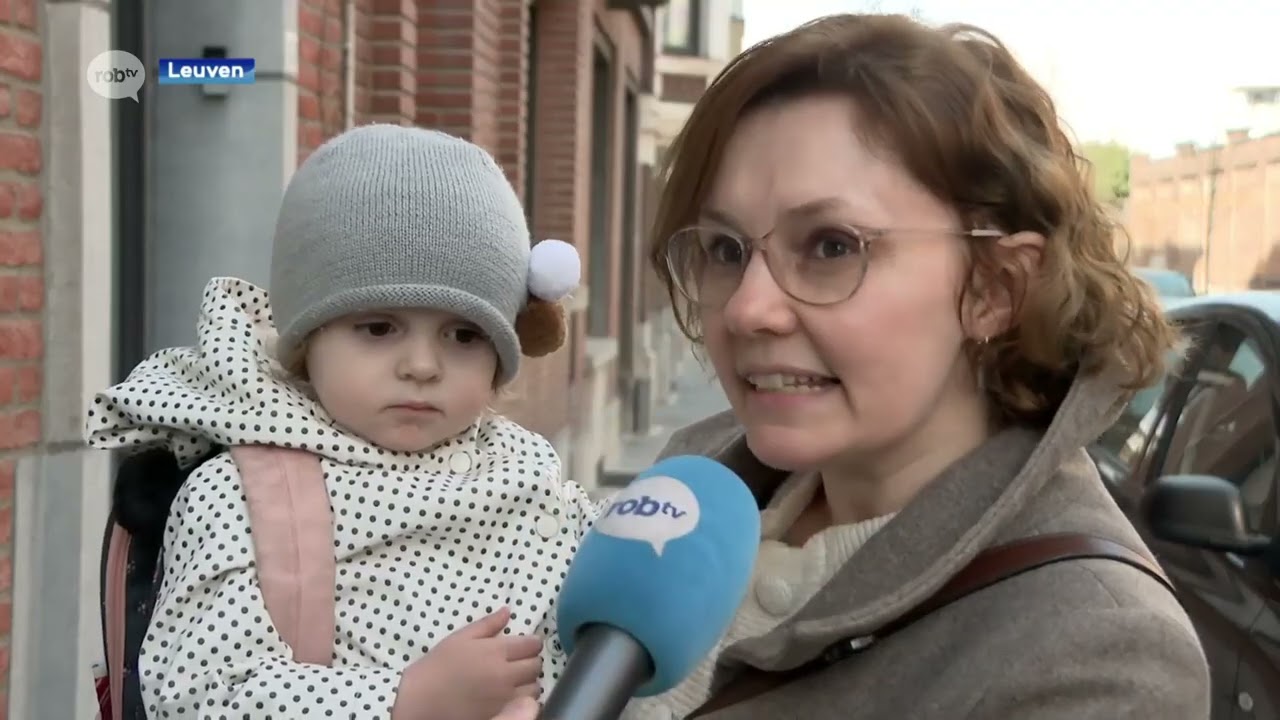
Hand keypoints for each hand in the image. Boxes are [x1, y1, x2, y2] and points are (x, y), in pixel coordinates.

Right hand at [393, 606, 543, 719]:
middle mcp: (506, 674)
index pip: (532, 644)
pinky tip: (511, 695)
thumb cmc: (438, 666)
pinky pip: (526, 705)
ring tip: (515, 679)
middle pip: (536, 665)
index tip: (525, 644)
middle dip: (531, 660)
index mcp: (496, 651)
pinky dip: (524, 698)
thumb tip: (507, 611)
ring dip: (529, 680)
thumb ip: (487, 624)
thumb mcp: (460, 638)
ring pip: (535, 687)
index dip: (532, 642)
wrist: (422, 700)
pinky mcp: (503, 714)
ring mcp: (506, 697)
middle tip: (519, 660)